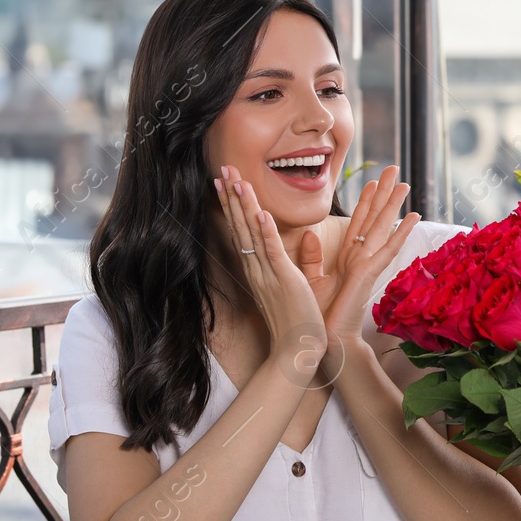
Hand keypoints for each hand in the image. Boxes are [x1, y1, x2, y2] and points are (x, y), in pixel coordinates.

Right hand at [214, 166, 325, 377]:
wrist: (296, 351)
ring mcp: (268, 274)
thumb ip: (293, 262)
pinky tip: (261, 213)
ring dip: (244, 206)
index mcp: (258, 269)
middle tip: (222, 169)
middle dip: (232, 196)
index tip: (226, 182)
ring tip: (235, 180)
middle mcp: (257, 269)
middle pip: (240, 226)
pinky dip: (266, 232)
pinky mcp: (284, 281)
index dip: (233, 205)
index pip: (242, 231)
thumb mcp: (291, 285)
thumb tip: (298, 243)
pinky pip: (272, 252)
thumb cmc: (296, 320)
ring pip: (252, 234)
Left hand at [299, 165, 420, 344]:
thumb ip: (311, 257)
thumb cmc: (319, 315)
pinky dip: (401, 232)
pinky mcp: (369, 274)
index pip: (358, 223)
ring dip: (394, 204)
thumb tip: (309, 234)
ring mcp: (367, 265)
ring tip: (405, 183)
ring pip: (383, 227)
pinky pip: (388, 248)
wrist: (325, 339)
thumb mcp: (311, 278)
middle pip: (374, 218)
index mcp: (347, 258)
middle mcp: (360, 257)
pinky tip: (413, 216)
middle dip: (383, 193)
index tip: (373, 180)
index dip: (366, 201)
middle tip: (393, 168)